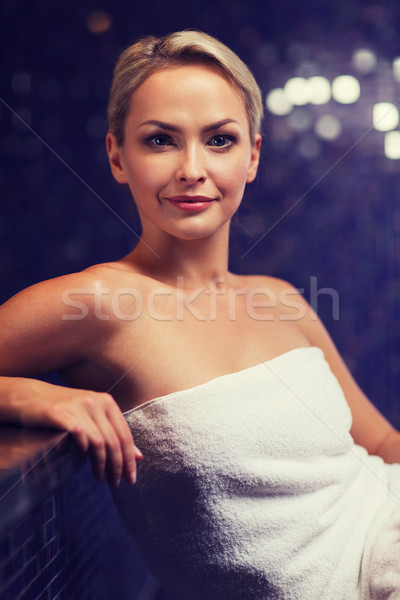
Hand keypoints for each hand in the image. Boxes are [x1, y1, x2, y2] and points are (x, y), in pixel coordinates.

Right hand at [16, 378, 142, 486]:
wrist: (31, 397)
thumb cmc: (64, 411)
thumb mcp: (92, 419)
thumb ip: (114, 435)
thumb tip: (139, 457)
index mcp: (107, 402)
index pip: (125, 435)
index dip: (130, 459)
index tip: (131, 478)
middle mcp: (96, 402)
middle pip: (114, 441)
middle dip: (118, 466)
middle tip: (116, 484)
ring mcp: (79, 407)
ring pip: (100, 443)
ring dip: (102, 465)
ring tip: (99, 477)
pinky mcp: (61, 414)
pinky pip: (80, 438)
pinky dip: (83, 453)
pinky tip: (82, 462)